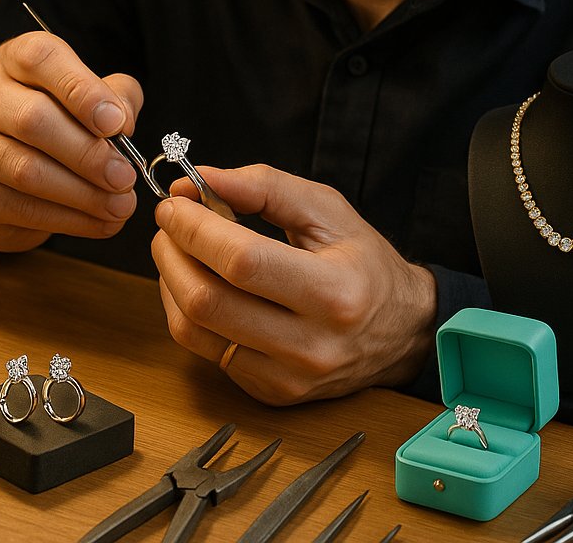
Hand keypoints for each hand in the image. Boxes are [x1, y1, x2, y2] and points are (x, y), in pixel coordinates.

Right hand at [0, 30, 142, 251]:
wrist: (2, 173)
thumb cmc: (58, 124)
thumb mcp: (92, 98)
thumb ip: (116, 97)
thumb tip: (122, 121)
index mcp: (14, 60)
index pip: (40, 58)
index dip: (81, 89)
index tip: (116, 122)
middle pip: (33, 119)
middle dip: (88, 153)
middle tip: (124, 178)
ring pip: (25, 169)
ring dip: (81, 193)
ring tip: (119, 206)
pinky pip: (17, 206)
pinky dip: (66, 219)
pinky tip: (97, 223)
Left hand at [152, 164, 436, 403]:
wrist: (403, 331)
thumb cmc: (363, 261)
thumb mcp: (326, 208)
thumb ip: (263, 186)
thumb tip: (199, 180)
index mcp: (335, 291)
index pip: (242, 261)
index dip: (195, 228)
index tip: (176, 203)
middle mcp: (312, 344)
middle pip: (208, 301)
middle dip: (172, 252)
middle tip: (170, 222)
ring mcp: (289, 376)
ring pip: (194, 330)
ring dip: (170, 280)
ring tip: (176, 248)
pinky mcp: (271, 392)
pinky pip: (203, 351)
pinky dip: (185, 310)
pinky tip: (194, 281)